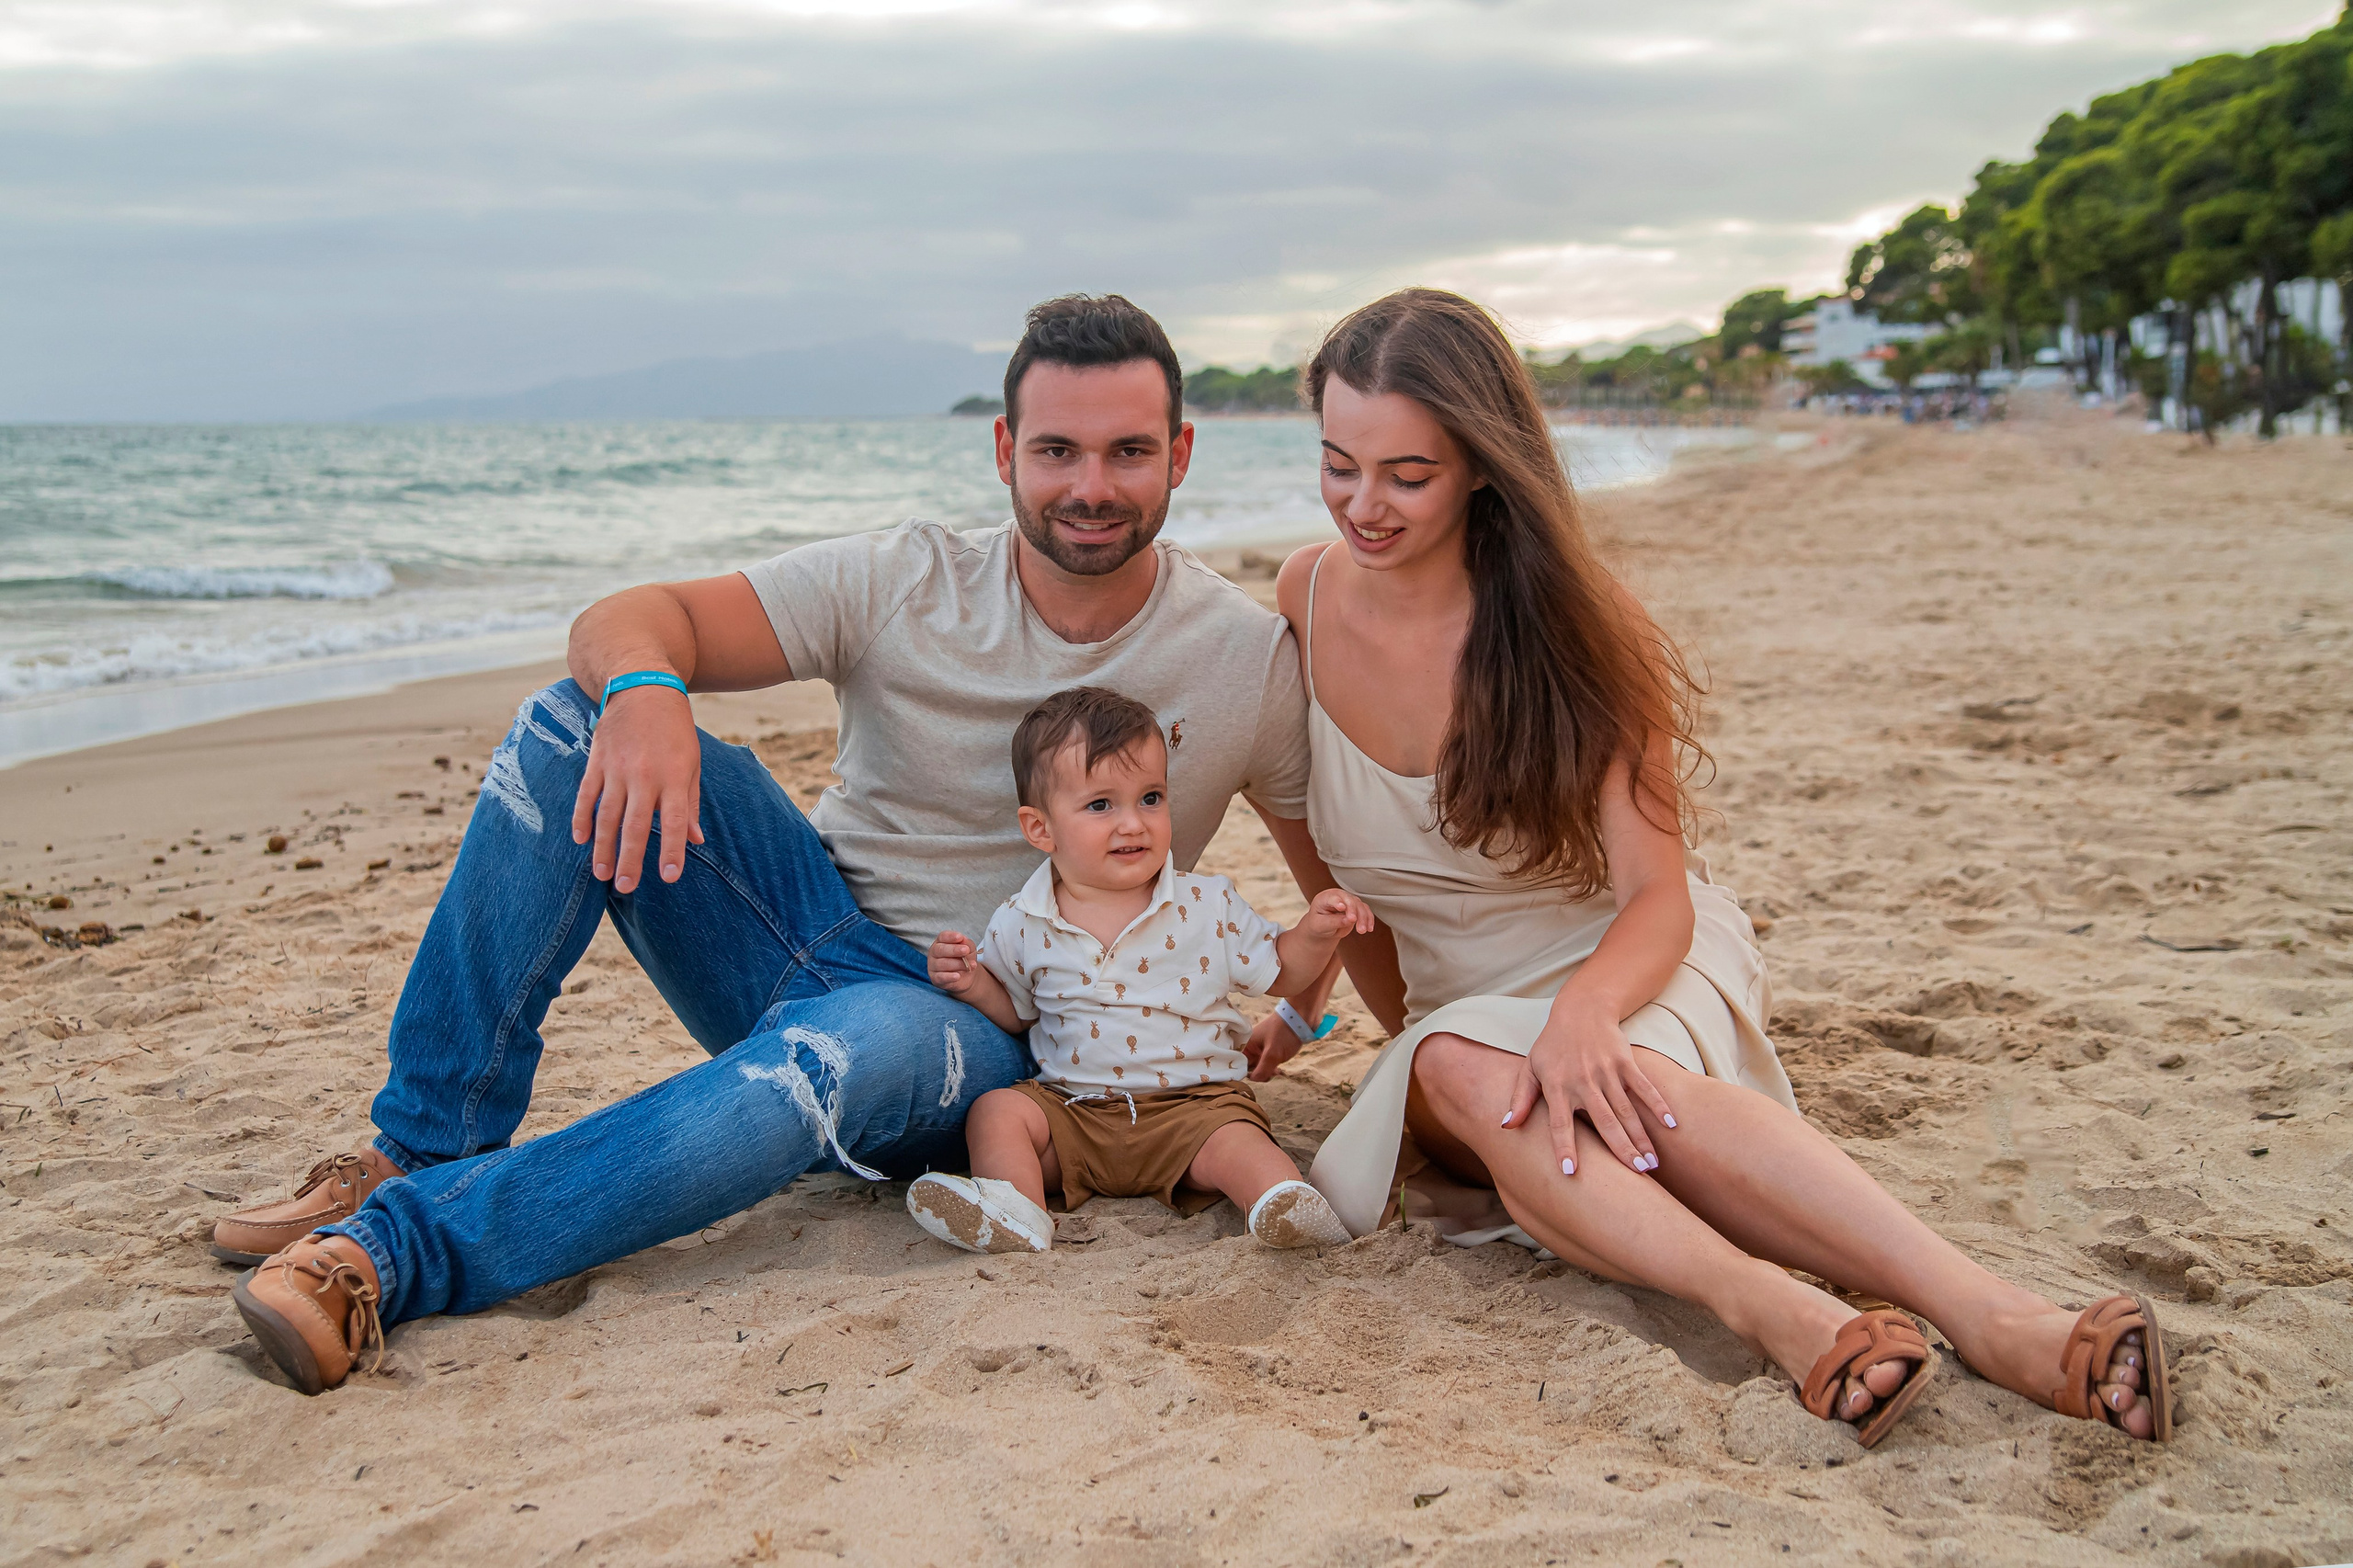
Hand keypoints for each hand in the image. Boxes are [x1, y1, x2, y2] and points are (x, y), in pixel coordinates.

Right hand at [569, 682, 702, 893]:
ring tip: (602, 874)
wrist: (643, 688)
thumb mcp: (691, 763)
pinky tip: (581, 839)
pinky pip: (586, 795)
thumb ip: (690, 803)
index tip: (669, 877)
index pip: (674, 822)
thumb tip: (696, 840)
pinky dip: (582, 818)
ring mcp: (617, 769)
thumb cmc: (675, 730)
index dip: (672, 850)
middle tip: (626, 887)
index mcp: (673, 777)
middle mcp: (645, 776)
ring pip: (607, 816)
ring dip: (603, 847)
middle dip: (630, 859)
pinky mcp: (597, 761)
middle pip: (635, 825)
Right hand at [928, 931, 980, 994]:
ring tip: (968, 966)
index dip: (950, 936)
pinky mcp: (935, 978)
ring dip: (957, 964)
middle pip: (940, 949)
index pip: (942, 937)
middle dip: (954, 950)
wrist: (966, 976)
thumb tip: (963, 940)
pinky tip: (958, 976)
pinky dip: (949, 977)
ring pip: (942, 964)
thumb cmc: (965, 958)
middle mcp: (934, 953)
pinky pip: (940, 977)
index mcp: (941, 942)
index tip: (960, 937)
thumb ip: (967, 944)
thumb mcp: (969, 949)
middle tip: (966, 950)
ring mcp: (933, 966)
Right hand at [1242, 1010, 1306, 1081]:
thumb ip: (1262, 1069)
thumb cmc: (1285, 1031)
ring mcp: (1261, 1048)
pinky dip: (1272, 1069)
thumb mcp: (1273, 1053)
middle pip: (1248, 1067)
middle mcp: (1251, 1046)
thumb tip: (1253, 1080)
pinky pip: (1267, 1063)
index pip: (1237, 1063)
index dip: (1244, 1073)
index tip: (1256, 1078)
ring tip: (1276, 1072)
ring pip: (1259, 1067)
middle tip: (1269, 1075)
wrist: (1303, 1016)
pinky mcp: (1271, 1050)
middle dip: (1258, 1074)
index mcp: (1246, 1044)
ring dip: (1267, 1072)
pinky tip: (1279, 1071)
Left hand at [1300, 888, 1374, 944]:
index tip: (1342, 908)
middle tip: (1355, 924)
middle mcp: (1338, 896)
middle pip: (1349, 900)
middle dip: (1354, 912)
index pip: (1333, 898)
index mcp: (1325, 898)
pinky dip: (1369, 919)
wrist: (1323, 928)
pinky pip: (1366, 910)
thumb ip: (1333, 922)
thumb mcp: (1320, 926)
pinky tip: (1369, 928)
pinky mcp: (1356, 907)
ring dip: (1363, 918)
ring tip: (1362, 931)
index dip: (1338, 902)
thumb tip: (1349, 920)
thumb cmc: (1318, 924)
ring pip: (1360, 905)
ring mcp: (1348, 900)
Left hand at [1503, 994, 1674, 1176]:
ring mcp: (1606, 1071)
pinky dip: (1658, 1105)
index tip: (1570, 1173)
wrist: (1581, 1010)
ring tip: (1651, 1164)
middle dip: (1620, 1149)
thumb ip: (1520, 1099)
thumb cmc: (1552, 1045)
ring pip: (1626, 1109)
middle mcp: (1582, 1081)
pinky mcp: (1625, 1062)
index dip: (1564, 1147)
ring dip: (1640, 1137)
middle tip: (1636, 1175)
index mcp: (1557, 1086)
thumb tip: (1505, 1127)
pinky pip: (1644, 1087)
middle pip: (1603, 1121)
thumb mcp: (1530, 1069)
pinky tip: (1671, 1125)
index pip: (1560, 1123)